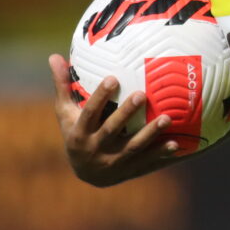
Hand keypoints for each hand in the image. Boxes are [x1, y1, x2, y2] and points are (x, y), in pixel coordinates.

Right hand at [48, 54, 182, 186]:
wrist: (85, 174)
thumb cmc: (76, 133)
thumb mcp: (65, 113)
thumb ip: (63, 86)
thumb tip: (53, 56)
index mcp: (79, 133)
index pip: (89, 113)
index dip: (100, 97)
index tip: (113, 78)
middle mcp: (95, 149)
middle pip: (112, 129)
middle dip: (126, 113)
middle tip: (141, 94)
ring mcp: (113, 161)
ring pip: (133, 147)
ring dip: (150, 133)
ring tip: (167, 118)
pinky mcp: (129, 170)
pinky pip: (147, 162)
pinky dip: (161, 154)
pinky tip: (176, 143)